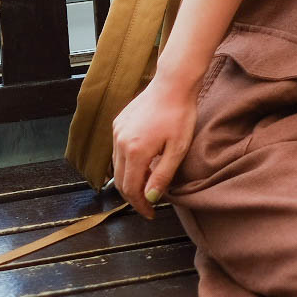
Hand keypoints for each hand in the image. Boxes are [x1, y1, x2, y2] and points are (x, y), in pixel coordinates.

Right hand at [110, 76, 197, 218]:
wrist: (172, 84)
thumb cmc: (179, 114)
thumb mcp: (177, 148)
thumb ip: (162, 175)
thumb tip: (150, 197)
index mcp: (135, 151)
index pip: (131, 189)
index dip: (140, 205)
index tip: (151, 213)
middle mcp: (120, 142)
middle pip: (120, 181)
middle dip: (133, 196)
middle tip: (149, 204)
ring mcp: (116, 132)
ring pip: (116, 167)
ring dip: (129, 180)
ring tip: (147, 185)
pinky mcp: (118, 124)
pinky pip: (117, 151)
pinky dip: (127, 163)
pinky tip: (142, 164)